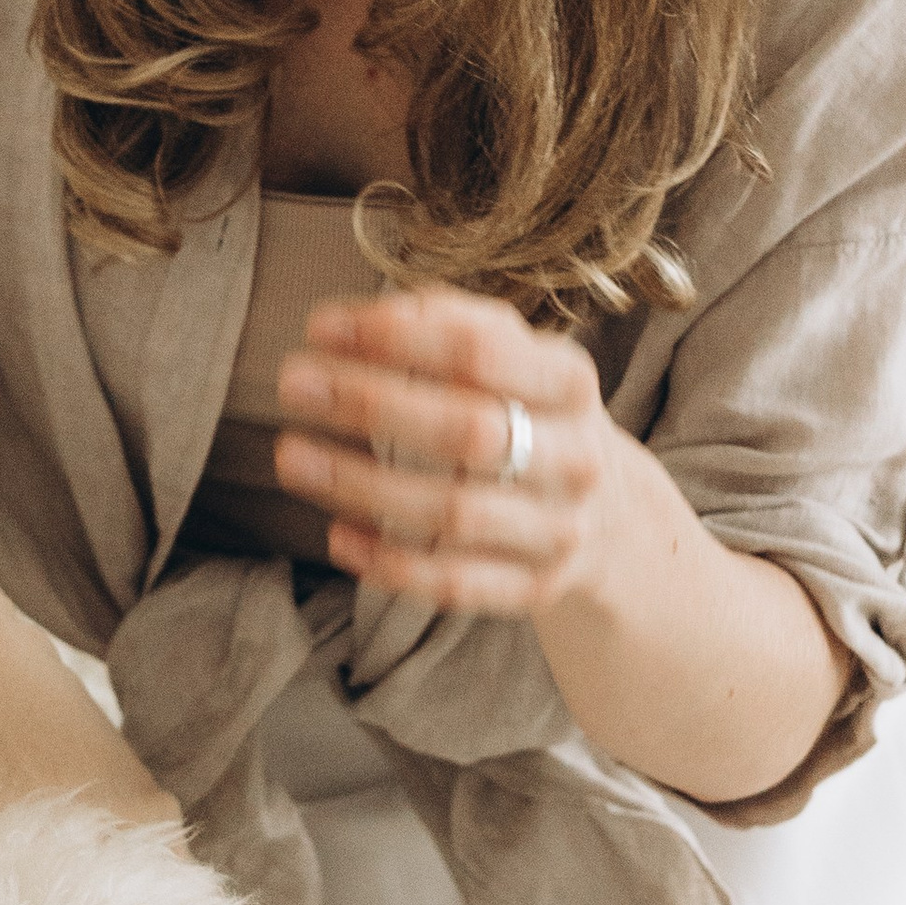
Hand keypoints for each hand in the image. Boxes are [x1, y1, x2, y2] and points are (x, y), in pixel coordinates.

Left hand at [272, 288, 612, 614]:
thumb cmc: (532, 414)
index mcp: (569, 383)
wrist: (613, 517)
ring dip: (361, 486)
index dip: (395, 337)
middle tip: (292, 384)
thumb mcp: (516, 356)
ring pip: (453, 513)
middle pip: (468, 433)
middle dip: (371, 405)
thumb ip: (449, 323)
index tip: (320, 327)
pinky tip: (338, 536)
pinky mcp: (534, 588)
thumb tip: (366, 316)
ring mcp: (559, 530)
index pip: (480, 352)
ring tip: (291, 457)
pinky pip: (454, 582)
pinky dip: (389, 563)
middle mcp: (574, 458)